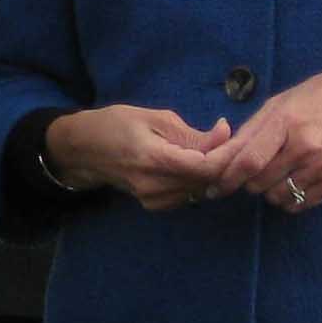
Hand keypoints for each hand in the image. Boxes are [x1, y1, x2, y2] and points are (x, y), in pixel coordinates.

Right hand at [42, 105, 231, 210]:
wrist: (82, 149)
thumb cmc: (113, 124)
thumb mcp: (151, 117)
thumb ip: (191, 132)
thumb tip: (226, 135)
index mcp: (154, 160)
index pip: (208, 167)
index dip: (230, 155)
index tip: (240, 138)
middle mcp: (156, 187)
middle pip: (208, 181)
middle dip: (223, 162)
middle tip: (226, 140)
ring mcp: (155, 200)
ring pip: (201, 189)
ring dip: (211, 172)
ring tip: (208, 150)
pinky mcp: (155, 205)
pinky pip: (189, 194)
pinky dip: (196, 180)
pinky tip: (190, 164)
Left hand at [204, 69, 321, 212]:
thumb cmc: (309, 98)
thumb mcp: (274, 106)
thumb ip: (249, 132)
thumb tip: (222, 156)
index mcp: (284, 123)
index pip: (249, 161)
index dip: (228, 178)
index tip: (213, 188)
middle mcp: (305, 147)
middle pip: (261, 182)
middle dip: (245, 183)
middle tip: (246, 174)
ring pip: (280, 196)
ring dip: (267, 192)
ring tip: (268, 177)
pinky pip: (304, 201)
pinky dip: (290, 200)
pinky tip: (286, 187)